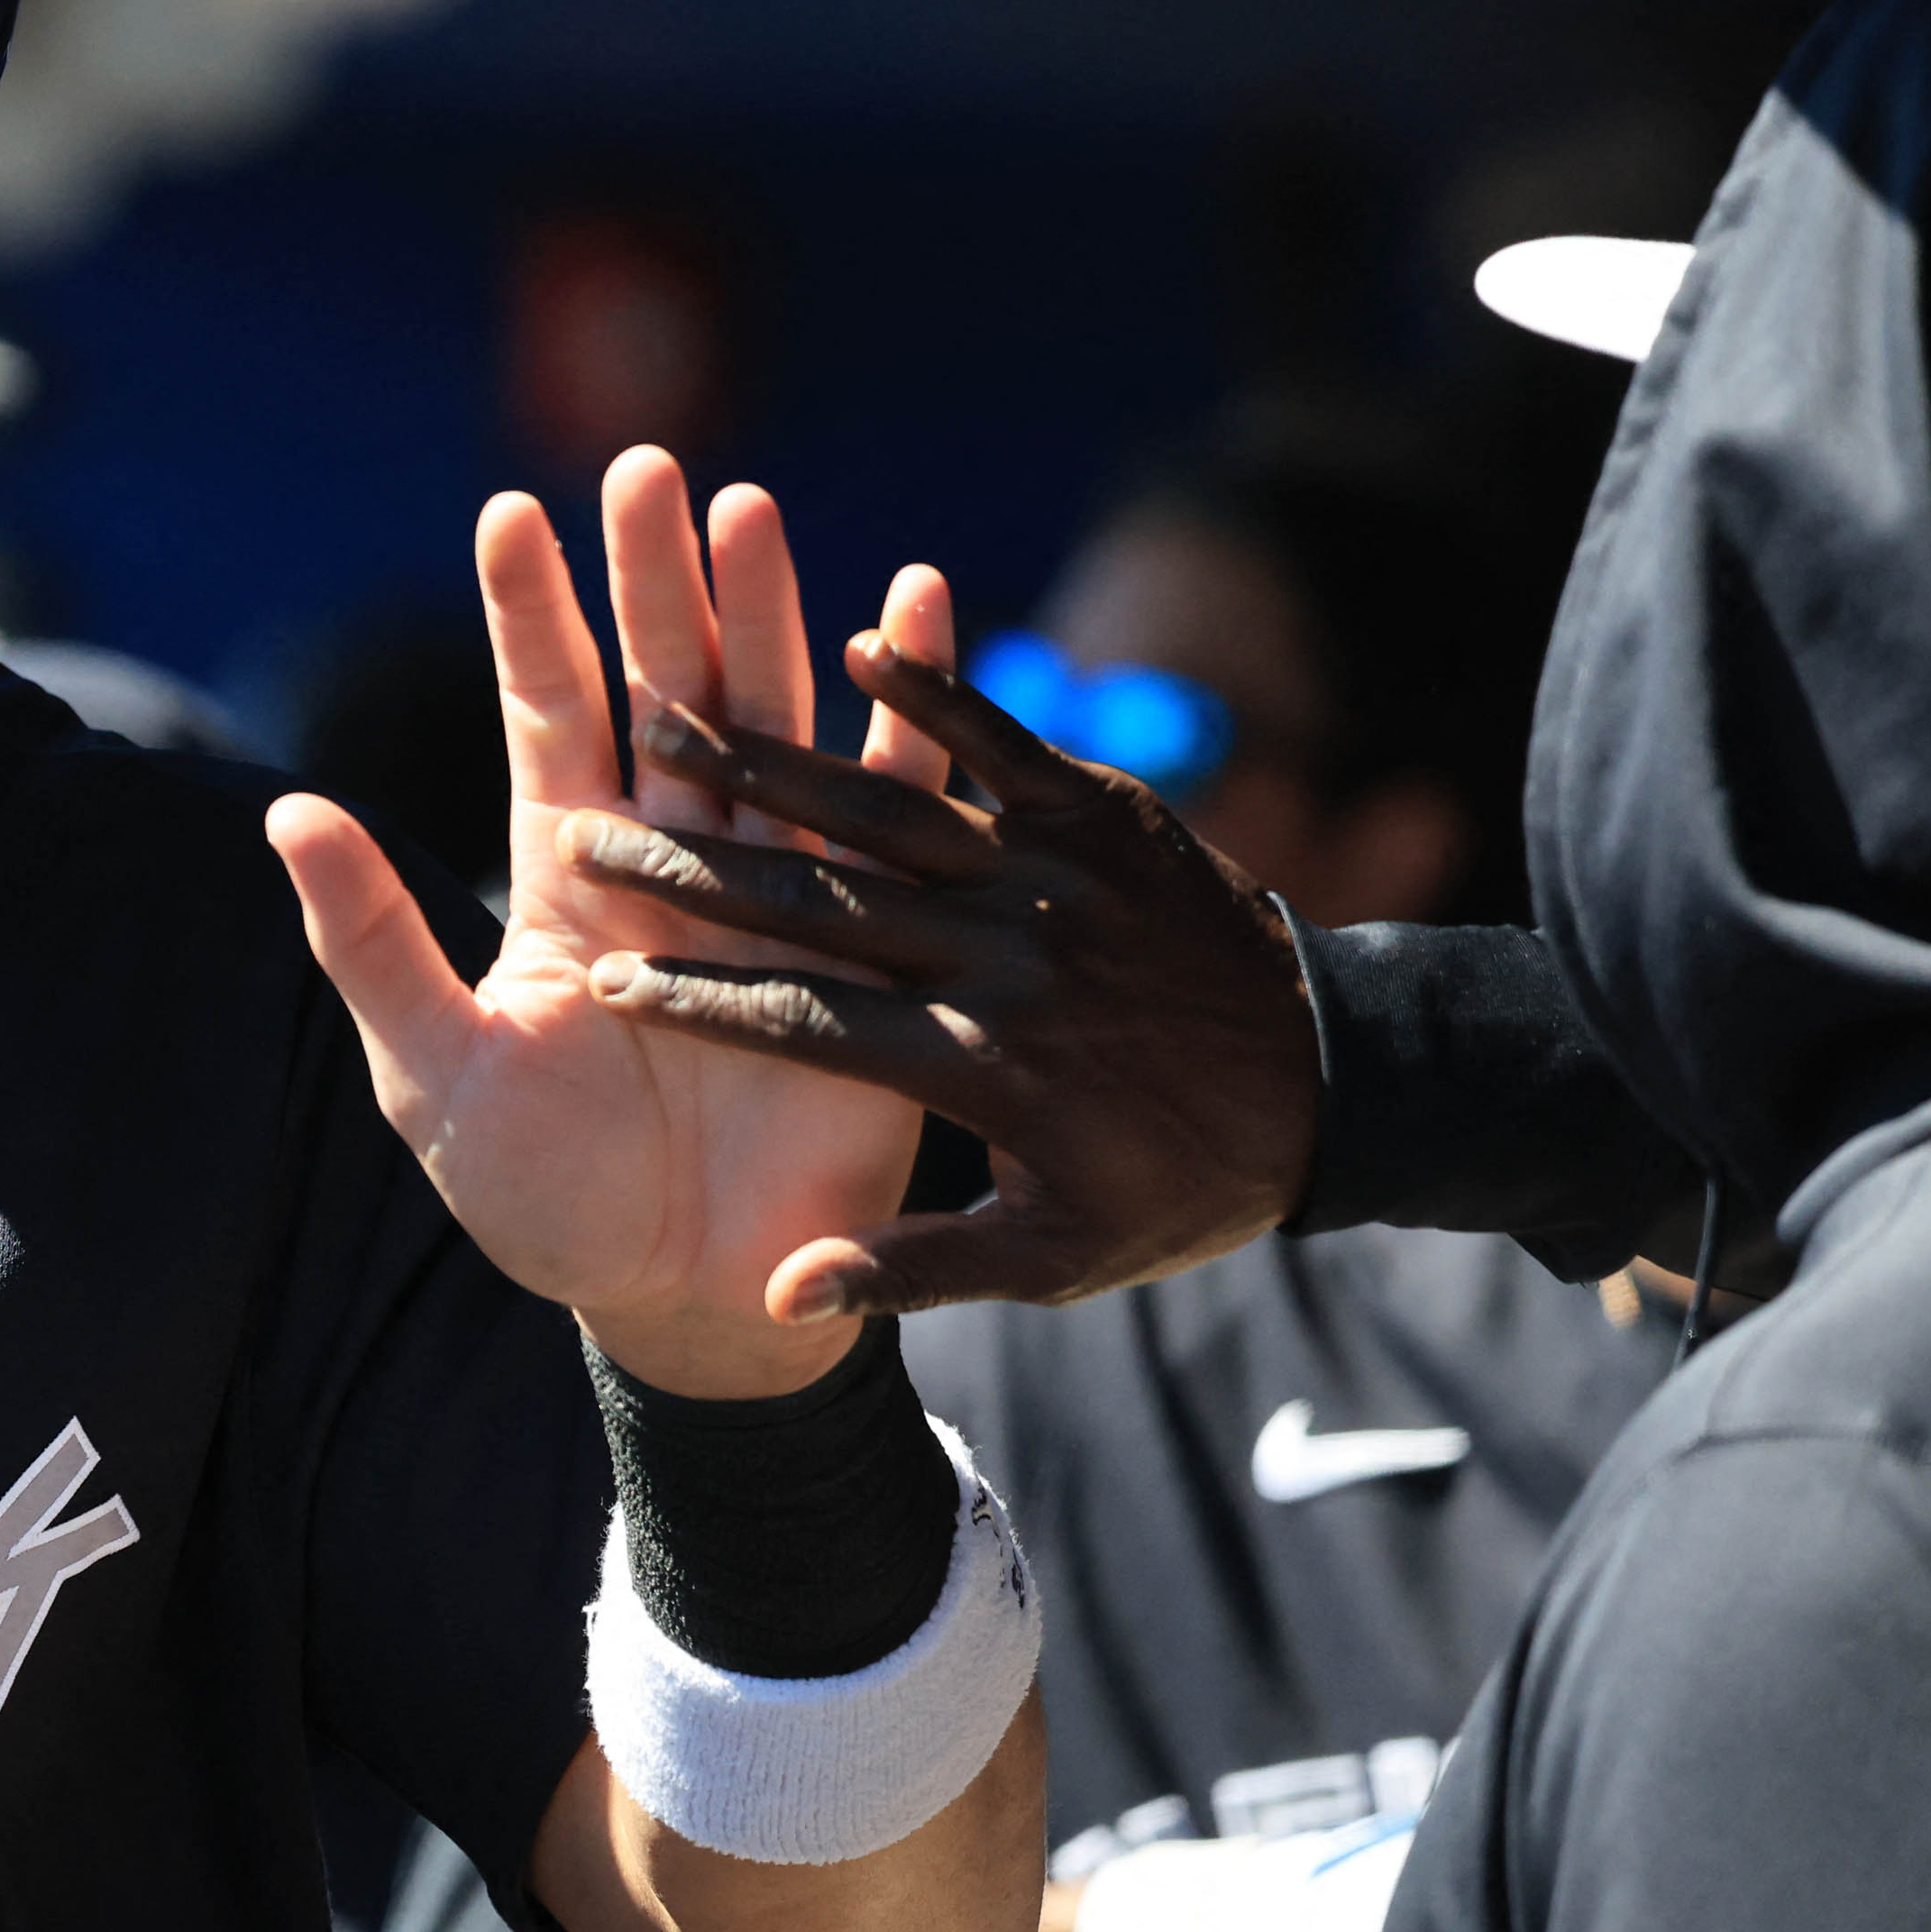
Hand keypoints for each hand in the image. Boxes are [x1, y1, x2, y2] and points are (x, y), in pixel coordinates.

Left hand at [269, 450, 948, 1397]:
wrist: (681, 1300)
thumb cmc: (542, 1196)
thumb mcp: (432, 1071)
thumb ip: (371, 939)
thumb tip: (287, 809)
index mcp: (563, 874)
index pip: (545, 713)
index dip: (530, 614)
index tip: (511, 511)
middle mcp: (668, 859)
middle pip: (661, 688)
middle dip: (652, 578)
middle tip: (651, 465)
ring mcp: (771, 889)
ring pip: (768, 723)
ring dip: (767, 617)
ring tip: (758, 510)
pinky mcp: (869, 941)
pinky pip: (894, 807)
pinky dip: (907, 714)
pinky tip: (914, 607)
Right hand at [571, 626, 1322, 1313]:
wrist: (1342, 1092)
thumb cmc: (1177, 1184)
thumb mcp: (1054, 1259)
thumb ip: (913, 1269)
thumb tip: (779, 1290)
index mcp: (978, 1067)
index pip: (801, 1025)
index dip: (695, 1001)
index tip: (603, 980)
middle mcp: (1005, 961)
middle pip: (816, 902)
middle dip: (689, 866)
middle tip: (587, 830)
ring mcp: (1055, 876)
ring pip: (886, 808)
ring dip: (771, 761)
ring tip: (670, 716)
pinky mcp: (1104, 813)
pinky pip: (1005, 741)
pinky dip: (935, 689)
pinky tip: (857, 641)